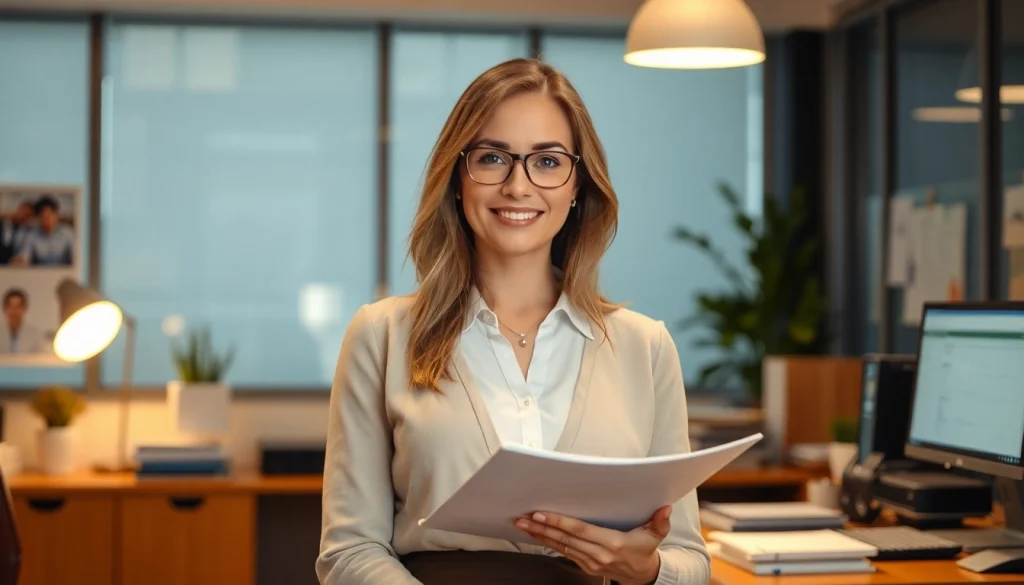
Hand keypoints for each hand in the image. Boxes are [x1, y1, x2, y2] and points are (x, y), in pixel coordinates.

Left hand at [515, 505, 671, 584]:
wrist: (642, 576)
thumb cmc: (644, 550)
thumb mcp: (655, 535)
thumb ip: (659, 522)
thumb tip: (665, 508)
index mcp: (612, 544)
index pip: (580, 531)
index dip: (560, 522)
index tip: (542, 514)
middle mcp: (597, 554)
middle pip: (565, 538)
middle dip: (542, 527)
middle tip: (523, 517)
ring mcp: (589, 562)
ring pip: (560, 546)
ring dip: (540, 535)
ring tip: (523, 524)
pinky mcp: (584, 565)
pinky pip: (562, 552)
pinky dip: (547, 542)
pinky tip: (535, 534)